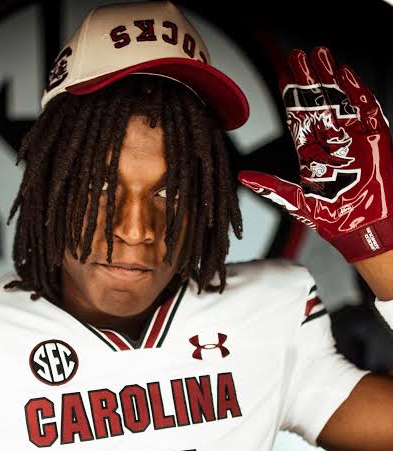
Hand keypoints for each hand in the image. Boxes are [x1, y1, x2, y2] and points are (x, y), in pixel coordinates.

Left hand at [238, 46, 392, 262]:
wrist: (366, 228)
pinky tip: (345, 73)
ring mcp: (353, 137)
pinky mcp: (375, 137)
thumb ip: (270, 187)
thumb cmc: (335, 218)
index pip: (299, 117)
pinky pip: (366, 109)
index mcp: (312, 153)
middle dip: (308, 79)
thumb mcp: (296, 202)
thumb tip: (243, 178)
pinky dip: (357, 91)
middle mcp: (332, 141)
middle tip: (298, 55)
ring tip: (319, 55)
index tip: (284, 75)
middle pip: (318, 103)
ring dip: (330, 77)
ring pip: (340, 100)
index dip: (291, 95)